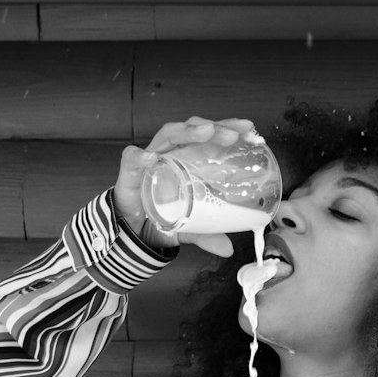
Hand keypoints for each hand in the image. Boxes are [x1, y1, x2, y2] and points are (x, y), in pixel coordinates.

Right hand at [114, 116, 256, 257]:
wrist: (128, 231)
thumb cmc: (159, 218)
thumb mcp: (188, 228)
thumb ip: (207, 235)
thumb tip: (228, 249)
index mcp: (188, 161)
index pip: (209, 137)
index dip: (228, 129)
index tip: (249, 129)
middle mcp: (171, 154)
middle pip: (194, 130)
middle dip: (215, 127)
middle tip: (234, 134)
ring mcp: (150, 161)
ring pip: (167, 135)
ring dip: (187, 132)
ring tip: (205, 133)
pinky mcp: (129, 174)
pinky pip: (131, 160)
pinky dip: (140, 157)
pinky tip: (151, 158)